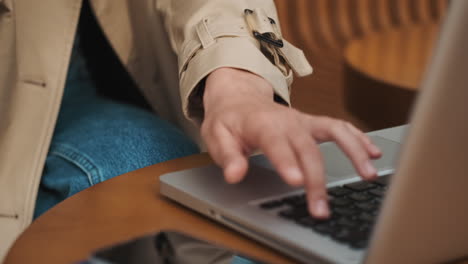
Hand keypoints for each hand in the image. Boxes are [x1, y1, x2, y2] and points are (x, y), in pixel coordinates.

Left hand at [201, 67, 380, 217]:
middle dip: (317, 180)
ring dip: (353, 152)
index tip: (297, 182)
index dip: (287, 162)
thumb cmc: (228, 119)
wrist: (239, 98)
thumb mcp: (216, 136)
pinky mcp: (313, 123)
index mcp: (262, 124)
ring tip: (368, 175)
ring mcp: (304, 121)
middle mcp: (288, 121)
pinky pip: (340, 128)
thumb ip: (227, 156)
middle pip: (308, 150)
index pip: (277, 143)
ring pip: (335, 132)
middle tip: (320, 208)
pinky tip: (373, 154)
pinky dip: (358, 139)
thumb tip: (235, 175)